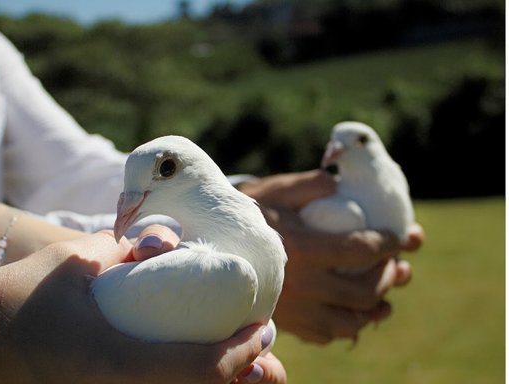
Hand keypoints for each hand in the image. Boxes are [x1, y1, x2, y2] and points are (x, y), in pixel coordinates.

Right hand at [0, 231, 282, 382]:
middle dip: (242, 376)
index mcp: (116, 363)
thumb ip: (123, 250)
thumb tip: (160, 243)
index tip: (263, 326)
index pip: (203, 370)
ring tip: (240, 361)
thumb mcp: (74, 261)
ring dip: (215, 383)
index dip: (244, 351)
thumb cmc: (13, 298)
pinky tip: (189, 365)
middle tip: (261, 347)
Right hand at [238, 170, 424, 343]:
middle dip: (390, 277)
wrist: (207, 243)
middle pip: (364, 292)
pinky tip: (352, 315)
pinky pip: (325, 335)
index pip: (362, 250)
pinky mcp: (285, 323)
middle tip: (400, 266)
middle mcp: (302, 284)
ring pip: (349, 322)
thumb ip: (311, 186)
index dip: (391, 243)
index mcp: (303, 248)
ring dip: (374, 309)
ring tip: (386, 299)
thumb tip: (343, 184)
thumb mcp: (275, 190)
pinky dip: (346, 327)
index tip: (404, 236)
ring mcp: (294, 309)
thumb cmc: (244, 213)